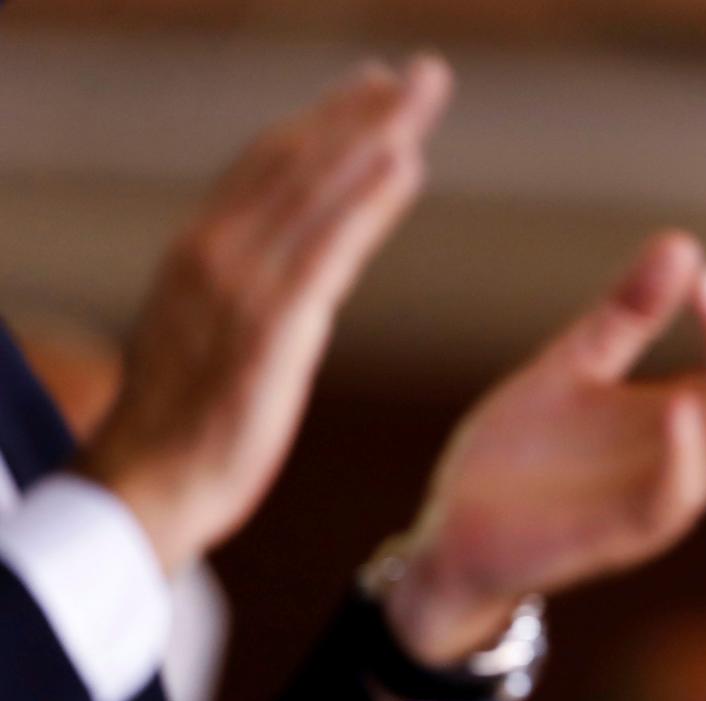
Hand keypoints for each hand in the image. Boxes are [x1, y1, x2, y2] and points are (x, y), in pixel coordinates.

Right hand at [84, 56, 451, 573]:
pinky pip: (327, 248)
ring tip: (423, 96)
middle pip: (299, 161)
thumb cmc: (184, 426)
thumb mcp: (212, 338)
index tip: (373, 89)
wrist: (148, 487)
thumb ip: (246, 294)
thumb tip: (288, 272)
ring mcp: (240, 286)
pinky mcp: (271, 327)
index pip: (269, 166)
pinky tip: (405, 165)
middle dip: (361, 112)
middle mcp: (215, 252)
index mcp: (199, 251)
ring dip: (374, 135)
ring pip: (316, 189)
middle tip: (421, 74)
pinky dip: (366, 201)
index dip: (324, 123)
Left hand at [383, 236, 705, 664]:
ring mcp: (661, 500)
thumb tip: (685, 242)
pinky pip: (672, 497)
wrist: (455, 530)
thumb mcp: (570, 366)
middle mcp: (687, 460)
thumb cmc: (521, 455)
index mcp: (684, 417)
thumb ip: (625, 316)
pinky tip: (677, 403)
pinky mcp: (623, 534)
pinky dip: (683, 453)